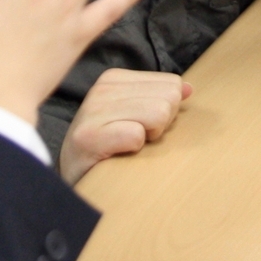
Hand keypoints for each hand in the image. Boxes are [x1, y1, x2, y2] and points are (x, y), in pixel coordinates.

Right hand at [60, 68, 191, 184]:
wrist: (71, 182)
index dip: (165, 112)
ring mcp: (93, 111)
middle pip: (169, 98)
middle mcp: (102, 88)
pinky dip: (135, 150)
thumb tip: (189, 88)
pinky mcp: (89, 137)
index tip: (141, 126)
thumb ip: (159, 98)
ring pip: (158, 114)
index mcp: (114, 78)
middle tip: (135, 139)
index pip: (171, 84)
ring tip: (126, 146)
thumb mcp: (132, 115)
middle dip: (161, 124)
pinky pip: (136, 135)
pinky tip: (118, 154)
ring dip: (149, 138)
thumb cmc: (107, 149)